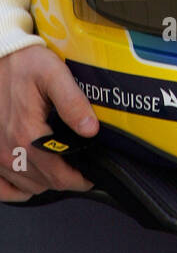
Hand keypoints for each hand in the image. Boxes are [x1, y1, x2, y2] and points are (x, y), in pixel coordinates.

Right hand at [0, 42, 97, 200]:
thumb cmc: (24, 63)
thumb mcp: (54, 74)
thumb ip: (73, 103)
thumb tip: (91, 129)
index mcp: (28, 133)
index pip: (58, 175)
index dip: (79, 180)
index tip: (91, 175)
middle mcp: (9, 149)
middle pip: (44, 183)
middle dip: (66, 180)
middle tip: (80, 169)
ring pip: (26, 187)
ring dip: (45, 182)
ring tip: (60, 167)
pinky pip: (2, 187)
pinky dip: (17, 189)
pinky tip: (29, 180)